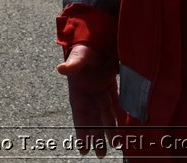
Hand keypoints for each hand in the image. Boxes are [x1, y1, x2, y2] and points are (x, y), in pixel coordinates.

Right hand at [56, 43, 121, 157]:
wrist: (95, 35)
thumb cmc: (84, 46)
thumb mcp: (79, 54)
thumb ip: (73, 63)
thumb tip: (61, 69)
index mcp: (78, 91)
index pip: (80, 116)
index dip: (82, 132)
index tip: (83, 149)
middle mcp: (89, 94)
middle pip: (94, 120)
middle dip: (97, 137)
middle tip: (101, 154)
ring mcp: (99, 91)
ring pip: (105, 115)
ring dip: (110, 129)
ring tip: (115, 145)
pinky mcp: (109, 85)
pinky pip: (115, 104)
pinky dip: (119, 115)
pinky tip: (125, 126)